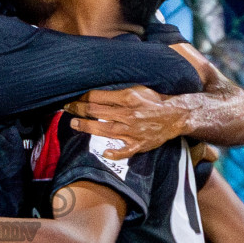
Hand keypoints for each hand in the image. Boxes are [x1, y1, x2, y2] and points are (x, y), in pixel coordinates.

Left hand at [64, 86, 186, 158]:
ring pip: (104, 129)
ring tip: (74, 123)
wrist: (176, 116)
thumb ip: (118, 93)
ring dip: (87, 126)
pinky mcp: (139, 144)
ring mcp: (132, 131)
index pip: (98, 97)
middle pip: (97, 111)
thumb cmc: (155, 101)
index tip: (73, 98)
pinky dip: (115, 152)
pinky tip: (104, 152)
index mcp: (127, 98)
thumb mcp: (137, 90)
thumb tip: (97, 94)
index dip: (82, 98)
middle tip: (67, 108)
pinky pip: (125, 151)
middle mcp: (127, 114)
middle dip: (79, 109)